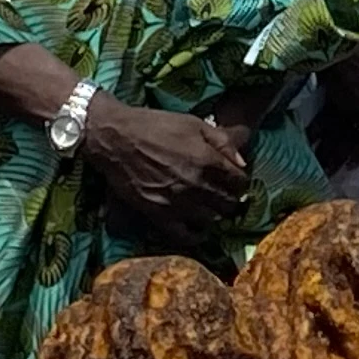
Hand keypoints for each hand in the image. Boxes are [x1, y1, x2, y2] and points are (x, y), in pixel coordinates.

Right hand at [76, 99, 252, 244]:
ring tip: (211, 207)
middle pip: (228, 203)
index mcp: (207, 160)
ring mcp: (177, 202)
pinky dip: (196, 235)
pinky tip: (198, 229)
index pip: (239, 181)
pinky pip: (184, 235)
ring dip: (215, 214)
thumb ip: (222, 142)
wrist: (116, 138)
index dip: (240, 181)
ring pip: (211, 219)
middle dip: (231, 198)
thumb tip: (242, 163)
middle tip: (225, 194)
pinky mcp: (158, 214)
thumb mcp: (195, 123)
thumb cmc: (156, 126)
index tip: (235, 180)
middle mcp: (196, 184)